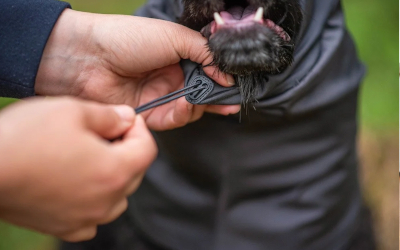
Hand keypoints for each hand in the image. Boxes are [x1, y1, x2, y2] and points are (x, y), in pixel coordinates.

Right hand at [0, 97, 156, 241]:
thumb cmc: (23, 140)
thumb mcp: (72, 111)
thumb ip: (109, 115)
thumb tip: (127, 118)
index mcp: (114, 171)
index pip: (148, 149)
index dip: (140, 129)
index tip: (126, 120)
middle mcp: (105, 201)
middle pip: (135, 172)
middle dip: (127, 149)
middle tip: (106, 133)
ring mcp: (86, 218)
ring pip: (118, 196)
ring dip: (114, 175)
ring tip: (92, 156)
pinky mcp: (65, 227)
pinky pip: (94, 216)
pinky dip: (95, 199)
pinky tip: (78, 183)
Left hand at [35, 9, 239, 130]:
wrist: (88, 58)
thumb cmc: (129, 39)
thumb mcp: (174, 37)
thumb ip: (205, 54)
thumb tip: (227, 75)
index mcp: (178, 56)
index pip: (208, 71)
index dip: (222, 79)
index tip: (236, 85)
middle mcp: (171, 78)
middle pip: (203, 93)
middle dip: (217, 98)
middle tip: (230, 102)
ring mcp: (160, 97)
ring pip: (191, 109)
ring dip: (200, 105)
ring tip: (201, 98)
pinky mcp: (149, 115)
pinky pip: (174, 120)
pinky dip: (183, 114)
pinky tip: (186, 105)